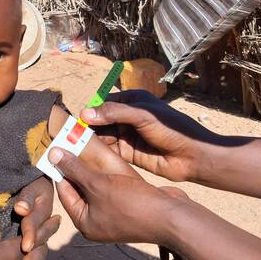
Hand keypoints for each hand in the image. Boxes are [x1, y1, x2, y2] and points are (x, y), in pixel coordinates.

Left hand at [11, 176, 60, 259]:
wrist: (38, 186)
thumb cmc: (33, 184)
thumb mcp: (31, 188)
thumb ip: (26, 199)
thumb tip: (21, 209)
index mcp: (42, 215)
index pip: (35, 228)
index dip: (31, 236)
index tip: (25, 247)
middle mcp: (41, 231)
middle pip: (37, 252)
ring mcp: (36, 239)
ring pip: (34, 259)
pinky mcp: (29, 245)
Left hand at [51, 147, 188, 259]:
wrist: (172, 216)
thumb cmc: (132, 203)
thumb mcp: (98, 184)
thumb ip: (75, 169)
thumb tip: (53, 155)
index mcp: (85, 222)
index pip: (65, 191)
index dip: (60, 168)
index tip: (57, 148)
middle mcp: (98, 221)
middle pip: (81, 188)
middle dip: (78, 166)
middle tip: (72, 142)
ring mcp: (115, 216)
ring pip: (98, 186)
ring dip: (94, 167)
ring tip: (88, 143)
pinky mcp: (130, 208)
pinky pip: (114, 188)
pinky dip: (110, 174)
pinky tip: (109, 155)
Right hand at [82, 90, 222, 181]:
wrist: (193, 156)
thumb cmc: (172, 129)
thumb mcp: (142, 116)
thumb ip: (114, 113)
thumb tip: (86, 113)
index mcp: (132, 101)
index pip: (104, 104)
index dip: (89, 111)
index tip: (73, 120)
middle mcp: (128, 118)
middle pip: (100, 121)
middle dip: (86, 128)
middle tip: (67, 136)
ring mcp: (128, 136)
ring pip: (102, 137)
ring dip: (90, 142)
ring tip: (72, 148)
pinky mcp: (128, 154)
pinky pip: (109, 152)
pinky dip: (98, 154)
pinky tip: (85, 158)